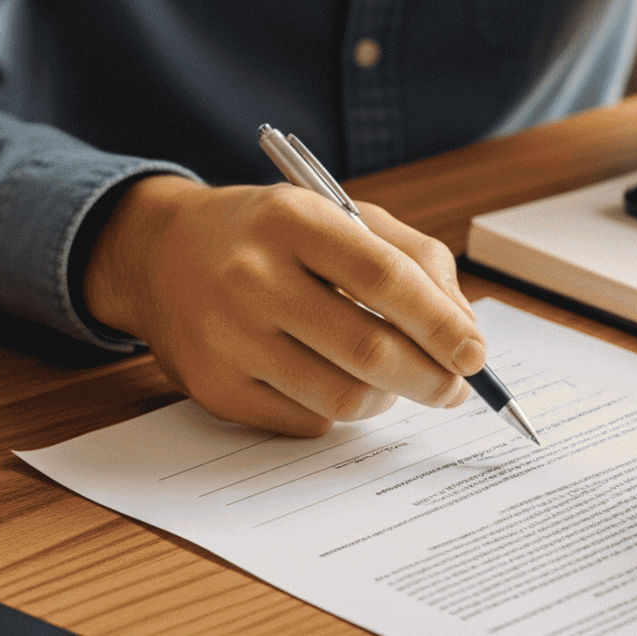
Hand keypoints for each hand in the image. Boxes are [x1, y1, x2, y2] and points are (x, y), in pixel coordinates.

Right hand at [81, 176, 483, 435]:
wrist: (160, 254)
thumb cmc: (268, 234)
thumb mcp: (338, 215)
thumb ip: (413, 259)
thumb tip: (465, 331)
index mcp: (292, 219)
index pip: (385, 278)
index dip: (441, 323)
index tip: (476, 354)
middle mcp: (252, 277)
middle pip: (368, 349)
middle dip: (430, 378)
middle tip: (453, 388)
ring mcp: (228, 337)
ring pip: (343, 397)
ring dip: (386, 397)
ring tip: (391, 380)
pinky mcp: (215, 388)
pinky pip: (306, 421)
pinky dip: (337, 411)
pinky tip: (330, 379)